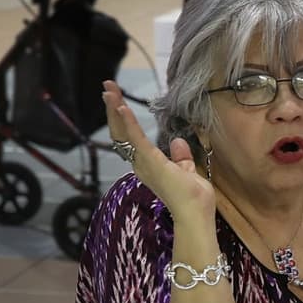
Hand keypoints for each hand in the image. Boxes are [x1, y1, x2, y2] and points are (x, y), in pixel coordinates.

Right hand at [103, 80, 216, 223]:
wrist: (195, 214)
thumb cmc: (193, 197)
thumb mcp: (186, 170)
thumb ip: (180, 157)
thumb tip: (178, 142)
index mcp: (146, 165)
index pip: (129, 138)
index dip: (122, 119)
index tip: (117, 101)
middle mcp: (139, 163)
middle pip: (120, 132)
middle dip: (113, 108)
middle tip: (107, 88)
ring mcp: (143, 162)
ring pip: (123, 132)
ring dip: (115, 109)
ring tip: (109, 90)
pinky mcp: (151, 161)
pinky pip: (136, 138)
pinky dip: (127, 122)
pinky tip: (121, 106)